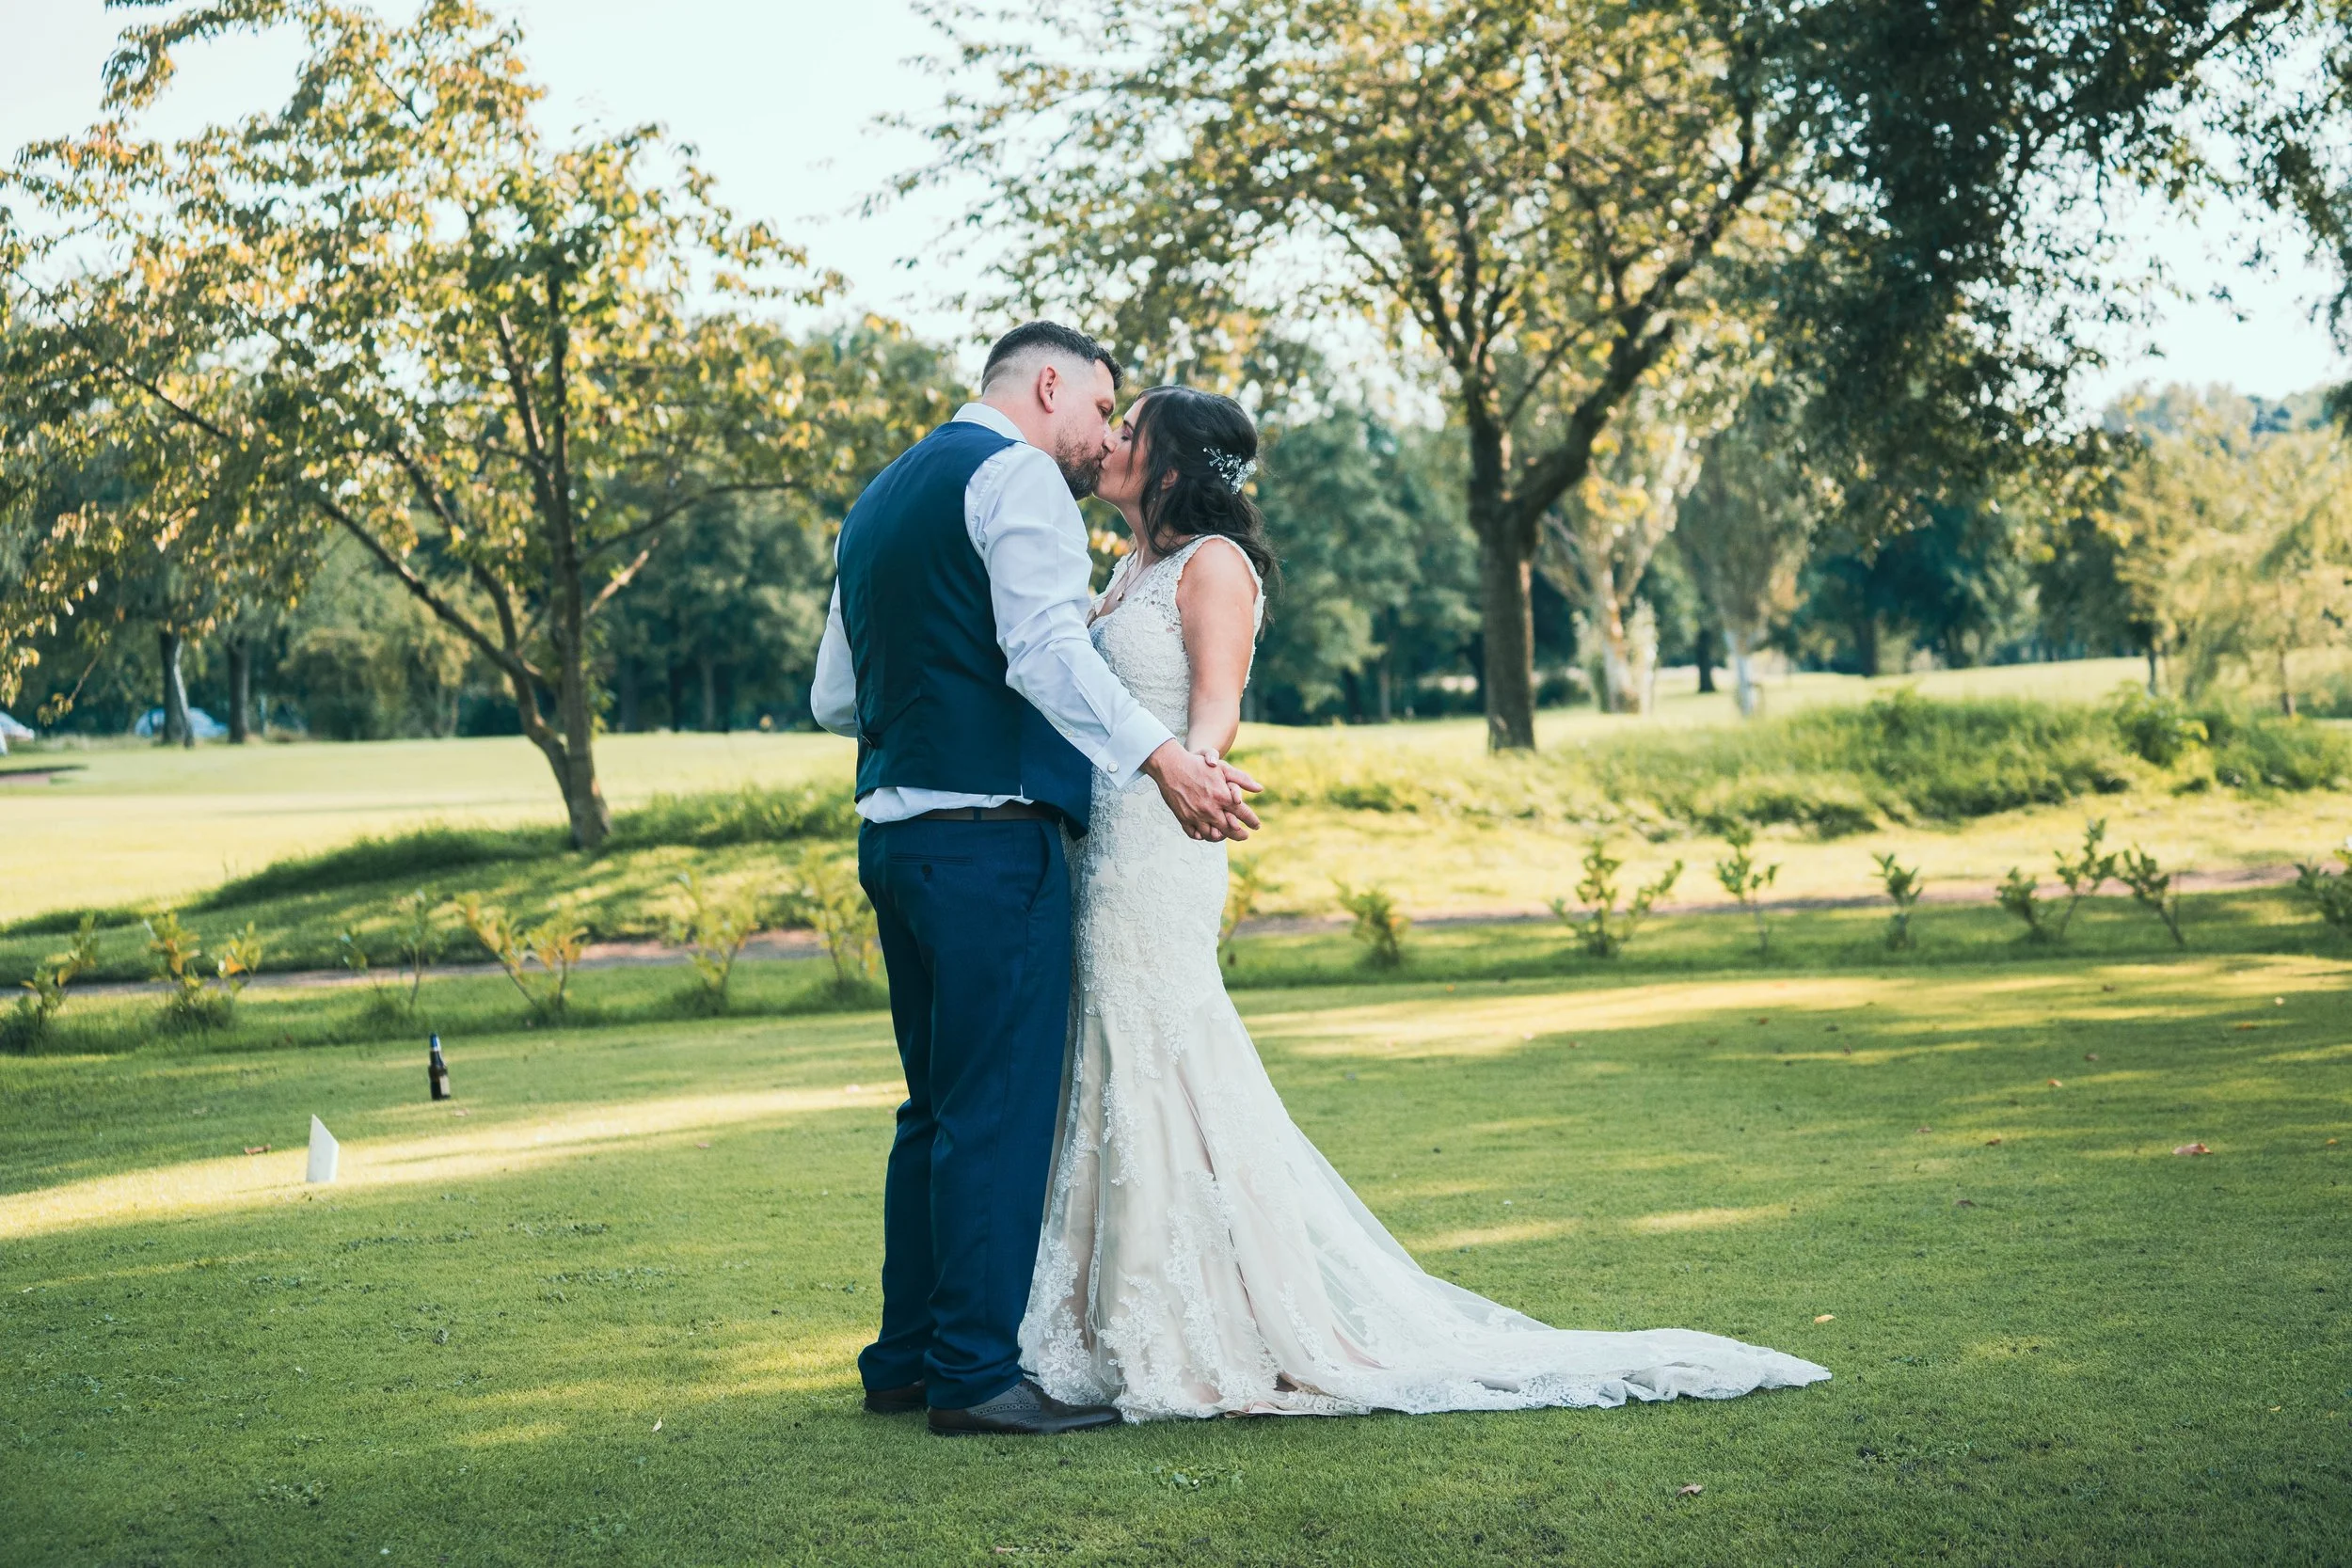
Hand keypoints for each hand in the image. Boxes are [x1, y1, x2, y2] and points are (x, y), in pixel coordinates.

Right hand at [1143, 740, 1259, 841]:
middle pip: (1230, 829)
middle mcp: (1211, 809)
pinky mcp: (1183, 818)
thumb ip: (1242, 779)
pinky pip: (1195, 834)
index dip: (1252, 821)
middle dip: (1240, 835)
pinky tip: (1206, 834)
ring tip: (1225, 835)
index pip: (1243, 814)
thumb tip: (1260, 789)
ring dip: (1221, 837)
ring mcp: (1196, 816)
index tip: (1257, 826)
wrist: (1170, 766)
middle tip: (1245, 836)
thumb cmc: (1198, 764)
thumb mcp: (1222, 768)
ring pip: (1212, 835)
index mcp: (1222, 797)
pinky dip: (1202, 836)